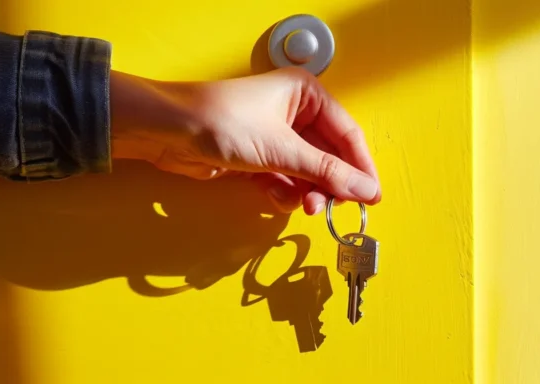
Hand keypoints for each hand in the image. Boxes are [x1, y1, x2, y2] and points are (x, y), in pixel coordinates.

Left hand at [108, 67, 380, 214]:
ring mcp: (275, 136)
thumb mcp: (282, 150)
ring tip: (306, 207)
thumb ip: (327, 173)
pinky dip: (285, 193)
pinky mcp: (257, 157)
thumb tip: (367, 191)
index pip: (348, 134)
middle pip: (329, 156)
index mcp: (307, 94)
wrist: (167, 131)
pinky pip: (285, 179)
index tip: (372, 198)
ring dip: (308, 193)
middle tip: (332, 209)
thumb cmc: (223, 122)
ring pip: (307, 172)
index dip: (362, 167)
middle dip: (330, 185)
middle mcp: (294, 112)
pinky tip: (279, 200)